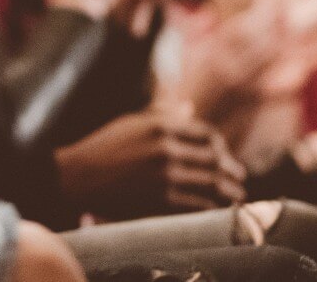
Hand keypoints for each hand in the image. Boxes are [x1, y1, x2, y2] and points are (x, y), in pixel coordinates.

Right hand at [54, 109, 247, 218]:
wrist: (77, 178)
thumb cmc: (103, 148)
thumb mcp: (132, 123)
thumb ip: (163, 114)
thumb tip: (189, 107)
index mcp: (160, 125)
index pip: (206, 134)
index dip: (220, 146)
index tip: (223, 156)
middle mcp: (166, 148)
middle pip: (214, 159)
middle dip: (231, 170)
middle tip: (239, 178)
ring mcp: (165, 175)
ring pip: (212, 183)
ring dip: (229, 192)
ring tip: (236, 196)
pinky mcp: (161, 200)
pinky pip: (198, 205)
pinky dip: (211, 208)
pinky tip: (215, 210)